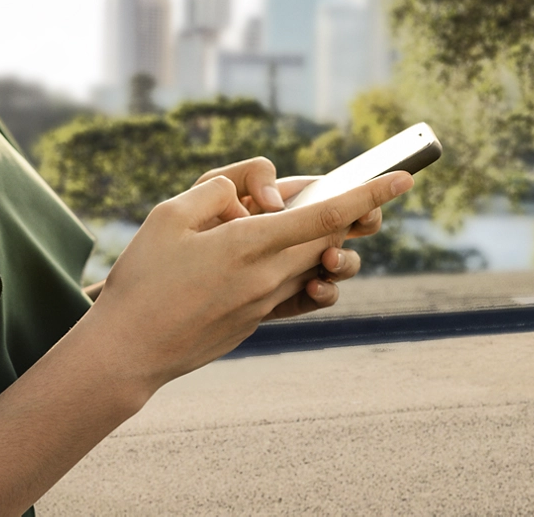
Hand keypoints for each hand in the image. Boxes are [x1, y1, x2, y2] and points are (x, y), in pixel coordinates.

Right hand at [82, 170, 413, 391]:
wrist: (129, 353)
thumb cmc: (143, 281)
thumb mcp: (169, 216)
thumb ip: (215, 192)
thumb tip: (245, 196)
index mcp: (251, 243)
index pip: (327, 214)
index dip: (369, 194)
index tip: (404, 180)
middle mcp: (270, 275)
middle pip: (331, 237)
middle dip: (356, 216)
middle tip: (375, 199)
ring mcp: (267, 302)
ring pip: (318, 264)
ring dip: (329, 243)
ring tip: (323, 230)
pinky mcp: (259, 321)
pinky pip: (301, 292)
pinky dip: (309, 274)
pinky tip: (302, 266)